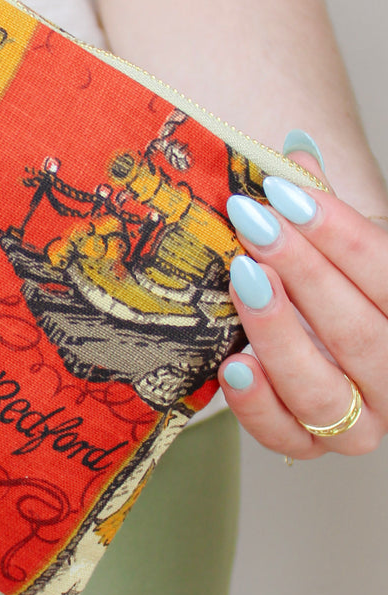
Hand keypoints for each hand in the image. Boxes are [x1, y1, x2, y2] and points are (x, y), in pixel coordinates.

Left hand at [216, 139, 387, 459]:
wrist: (316, 337)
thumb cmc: (329, 283)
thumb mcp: (330, 242)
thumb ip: (316, 203)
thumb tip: (294, 149)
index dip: (339, 232)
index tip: (285, 192)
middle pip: (361, 333)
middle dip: (304, 273)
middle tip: (253, 224)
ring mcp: (359, 421)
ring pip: (325, 391)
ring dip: (279, 333)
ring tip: (243, 281)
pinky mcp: (310, 445)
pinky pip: (286, 437)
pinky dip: (258, 405)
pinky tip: (233, 364)